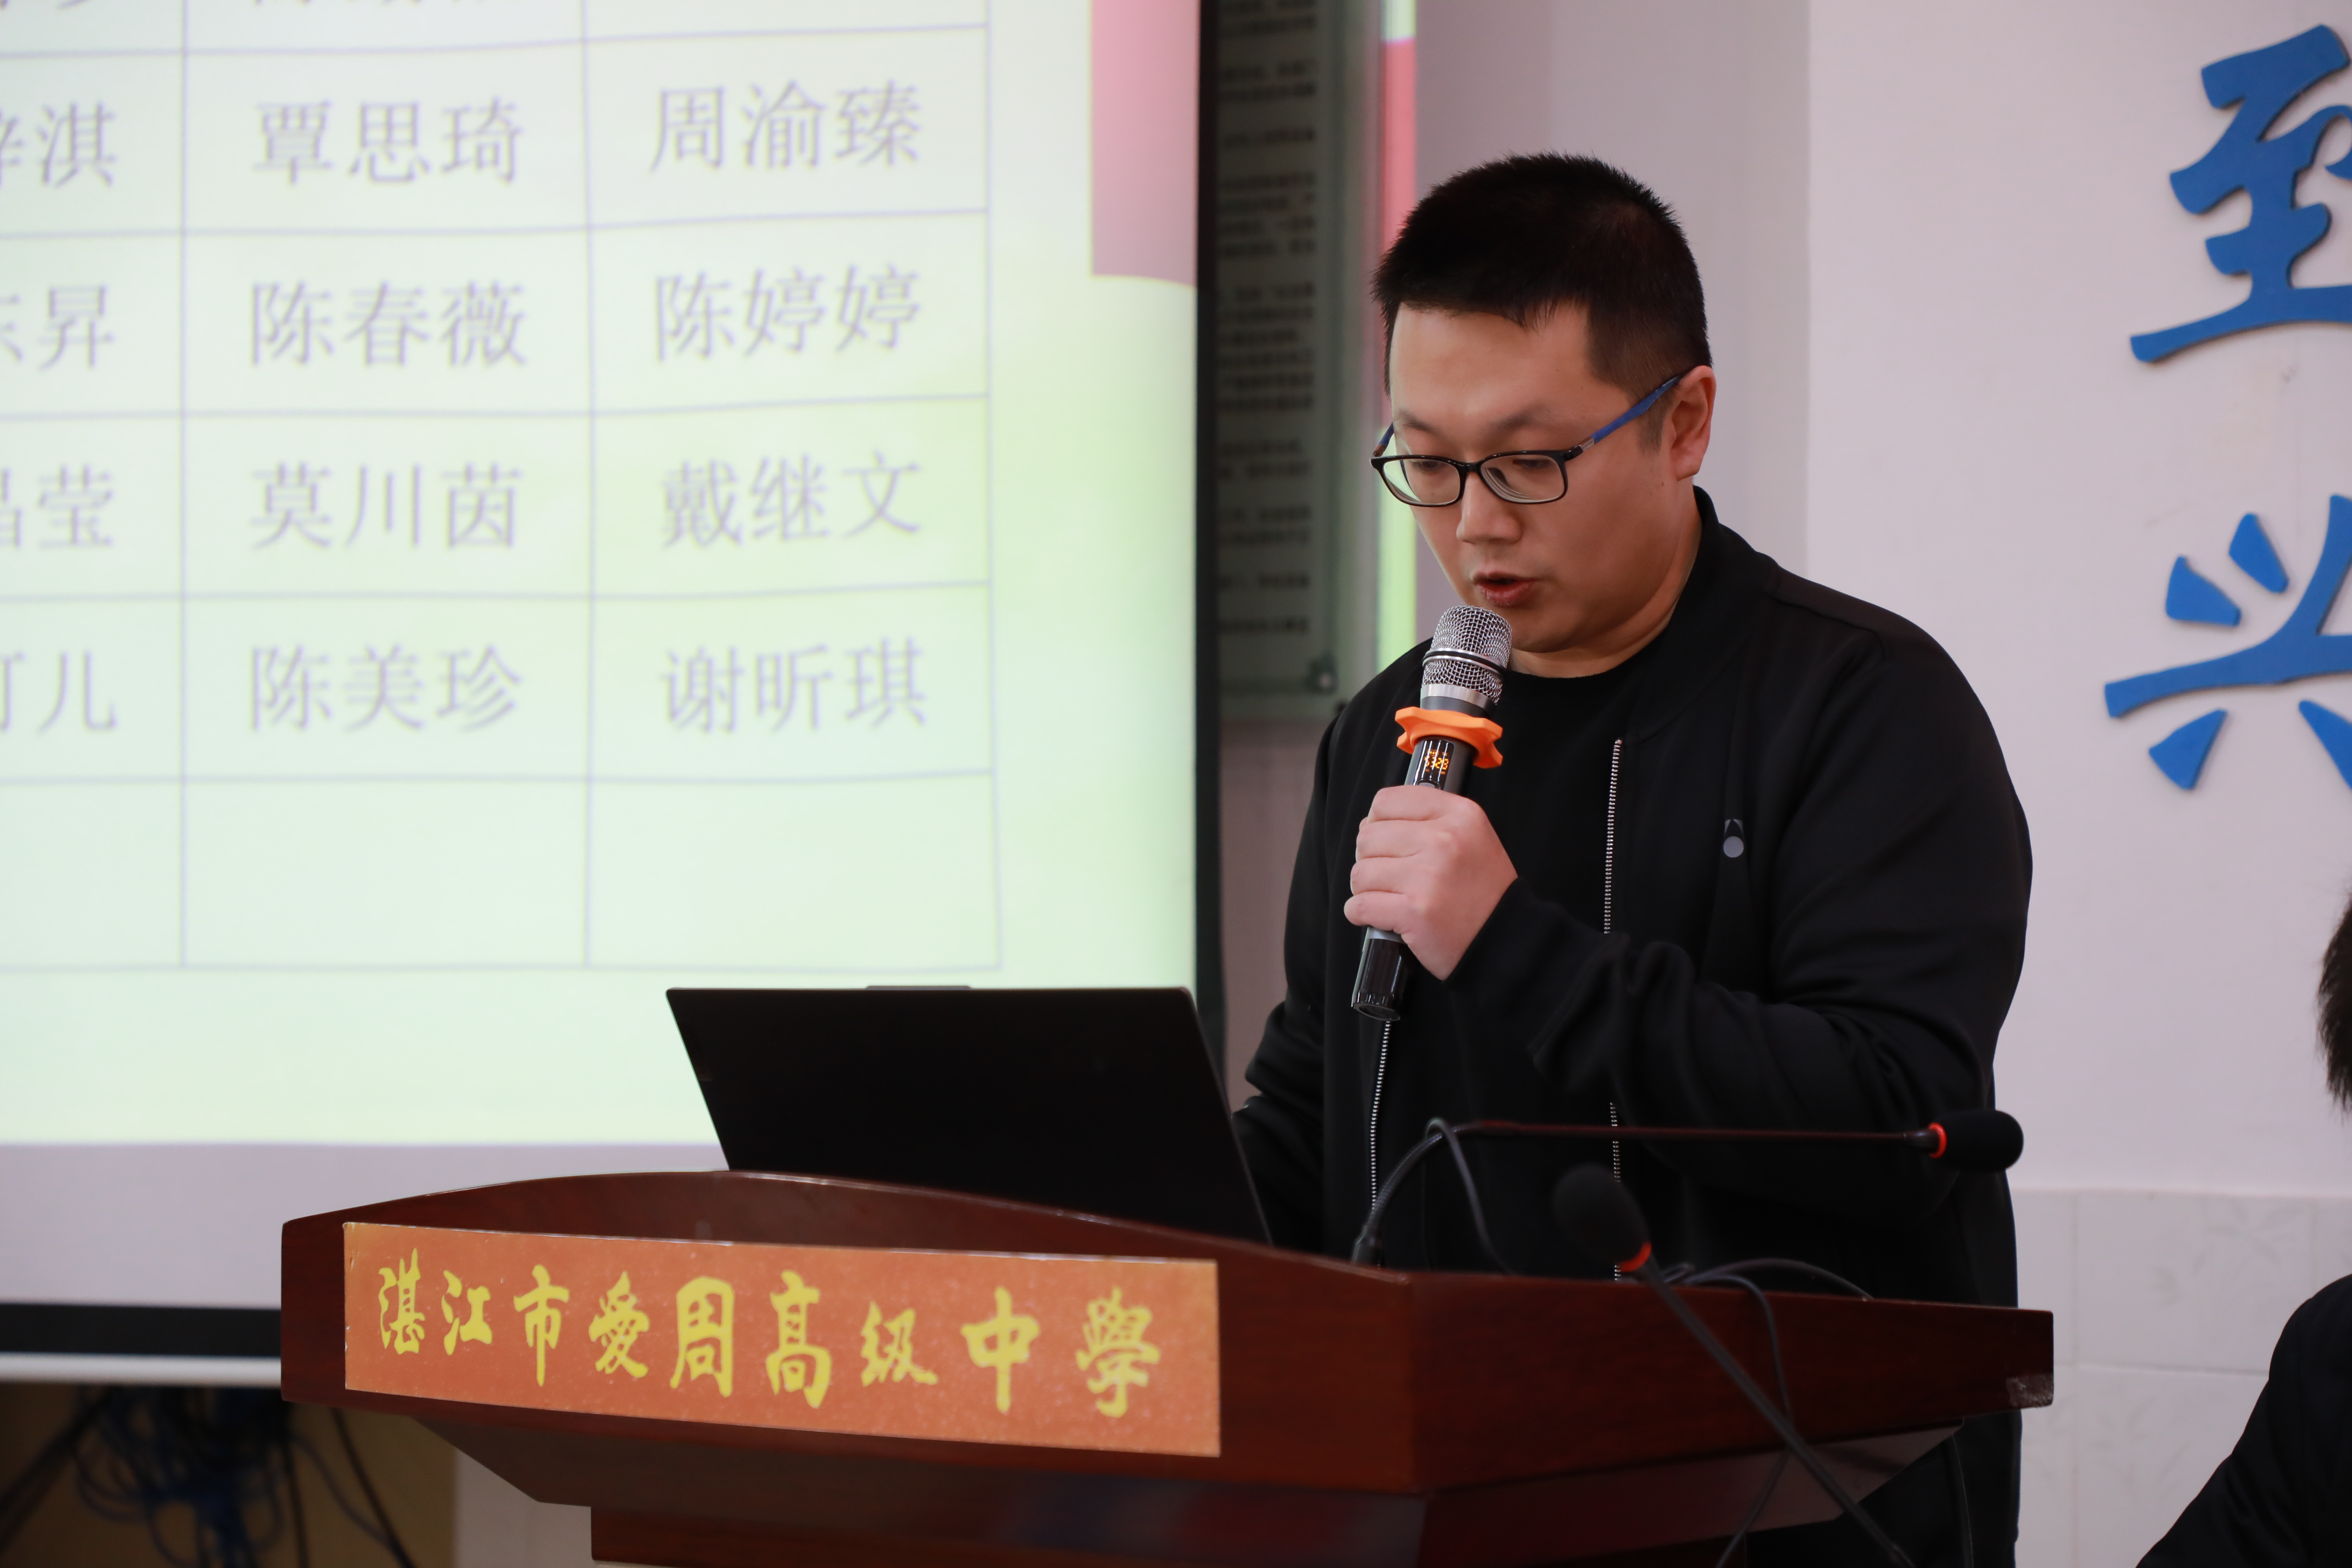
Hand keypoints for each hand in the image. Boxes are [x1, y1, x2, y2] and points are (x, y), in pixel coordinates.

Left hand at [1344, 785, 1516, 980]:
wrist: (1503, 937)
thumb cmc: (1481, 890)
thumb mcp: (1470, 836)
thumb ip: (1425, 820)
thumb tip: (1369, 824)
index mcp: (1458, 815)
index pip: (1387, 801)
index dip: (1377, 822)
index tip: (1387, 841)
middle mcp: (1444, 840)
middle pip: (1368, 837)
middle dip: (1370, 859)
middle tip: (1389, 876)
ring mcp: (1428, 877)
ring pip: (1360, 872)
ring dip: (1366, 888)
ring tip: (1389, 897)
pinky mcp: (1414, 912)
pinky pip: (1360, 905)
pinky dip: (1360, 913)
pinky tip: (1379, 915)